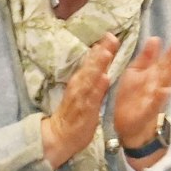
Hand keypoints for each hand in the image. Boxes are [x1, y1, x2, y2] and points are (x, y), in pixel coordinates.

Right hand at [41, 35, 116, 169]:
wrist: (59, 137)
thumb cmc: (74, 114)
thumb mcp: (82, 92)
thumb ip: (90, 76)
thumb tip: (98, 58)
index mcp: (80, 81)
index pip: (90, 62)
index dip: (100, 48)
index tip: (110, 34)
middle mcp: (79, 86)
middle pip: (90, 66)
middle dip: (101, 52)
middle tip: (111, 37)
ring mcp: (81, 98)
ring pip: (90, 79)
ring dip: (97, 66)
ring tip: (106, 53)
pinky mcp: (85, 111)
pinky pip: (92, 98)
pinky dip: (97, 88)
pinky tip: (104, 78)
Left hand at [112, 35, 170, 158]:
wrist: (127, 124)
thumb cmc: (133, 95)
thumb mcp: (136, 73)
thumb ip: (146, 58)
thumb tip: (155, 38)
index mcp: (153, 74)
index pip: (166, 59)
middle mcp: (157, 84)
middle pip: (169, 69)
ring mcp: (154, 98)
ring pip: (166, 84)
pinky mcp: (148, 111)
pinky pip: (155, 103)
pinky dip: (160, 97)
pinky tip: (166, 89)